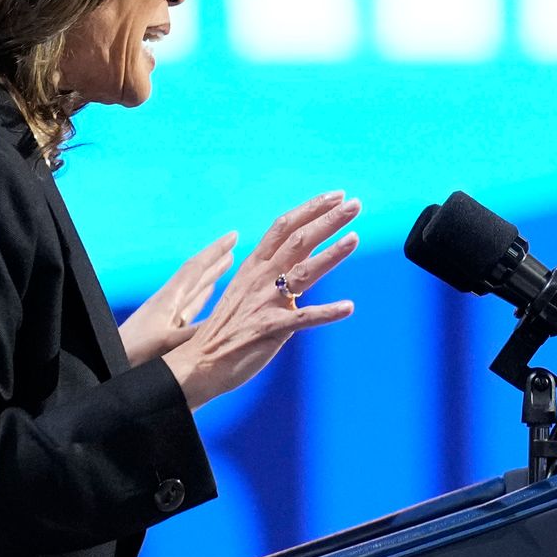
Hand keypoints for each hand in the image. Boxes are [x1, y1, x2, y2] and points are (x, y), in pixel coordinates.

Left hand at [119, 232, 239, 367]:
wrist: (111, 365)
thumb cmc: (135, 353)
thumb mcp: (167, 342)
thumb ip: (196, 332)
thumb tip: (227, 323)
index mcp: (168, 300)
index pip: (195, 269)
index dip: (215, 252)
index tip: (233, 236)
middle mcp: (169, 302)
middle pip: (196, 275)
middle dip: (215, 260)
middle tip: (233, 244)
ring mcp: (167, 315)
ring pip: (195, 289)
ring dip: (211, 276)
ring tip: (226, 263)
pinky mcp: (166, 329)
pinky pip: (191, 307)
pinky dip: (204, 297)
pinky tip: (208, 295)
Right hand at [165, 191, 361, 409]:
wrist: (200, 361)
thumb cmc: (227, 327)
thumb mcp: (246, 288)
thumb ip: (270, 270)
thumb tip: (297, 254)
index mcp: (254, 265)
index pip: (284, 227)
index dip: (311, 209)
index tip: (337, 195)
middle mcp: (261, 277)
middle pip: (298, 240)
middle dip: (328, 220)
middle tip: (355, 204)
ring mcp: (266, 302)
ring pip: (303, 271)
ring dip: (331, 254)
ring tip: (355, 238)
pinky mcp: (271, 329)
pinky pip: (303, 319)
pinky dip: (327, 312)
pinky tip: (348, 307)